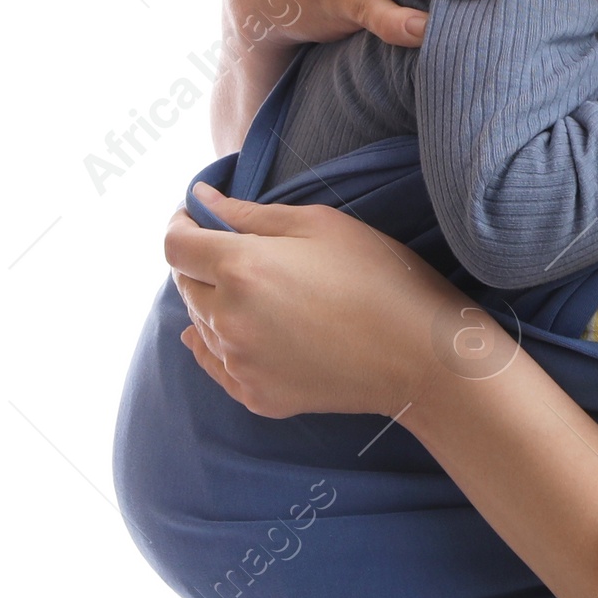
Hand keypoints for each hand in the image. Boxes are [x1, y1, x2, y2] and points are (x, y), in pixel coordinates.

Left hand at [166, 184, 458, 418]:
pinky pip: (217, 365)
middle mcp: (229, 319)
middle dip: (202, 262)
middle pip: (185, 284)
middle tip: (244, 252)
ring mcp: (240, 364)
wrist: (422, 357)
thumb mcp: (321, 224)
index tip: (197, 218)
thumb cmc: (380, 277)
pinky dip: (223, 345)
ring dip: (218, 303)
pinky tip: (246, 332)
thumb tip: (200, 201)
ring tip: (264, 294)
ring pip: (201, 324)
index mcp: (242, 268)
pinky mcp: (255, 396)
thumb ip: (250, 213)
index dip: (181, 224)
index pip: (175, 245)